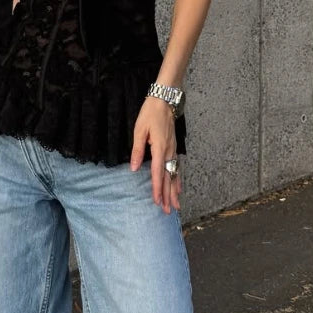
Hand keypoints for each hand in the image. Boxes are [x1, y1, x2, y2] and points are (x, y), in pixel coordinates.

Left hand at [130, 96, 181, 212]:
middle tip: (169, 211)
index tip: (157, 202)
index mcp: (159, 148)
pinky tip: (178, 187)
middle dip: (168, 195)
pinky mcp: (173, 147)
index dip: (157, 189)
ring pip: (175, 174)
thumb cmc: (150, 114)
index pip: (157, 173)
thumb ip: (137, 150)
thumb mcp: (139, 130)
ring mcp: (173, 150)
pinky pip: (176, 167)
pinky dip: (178, 179)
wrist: (164, 100)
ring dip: (174, 191)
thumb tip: (133, 168)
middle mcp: (169, 152)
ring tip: (176, 205)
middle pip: (169, 178)